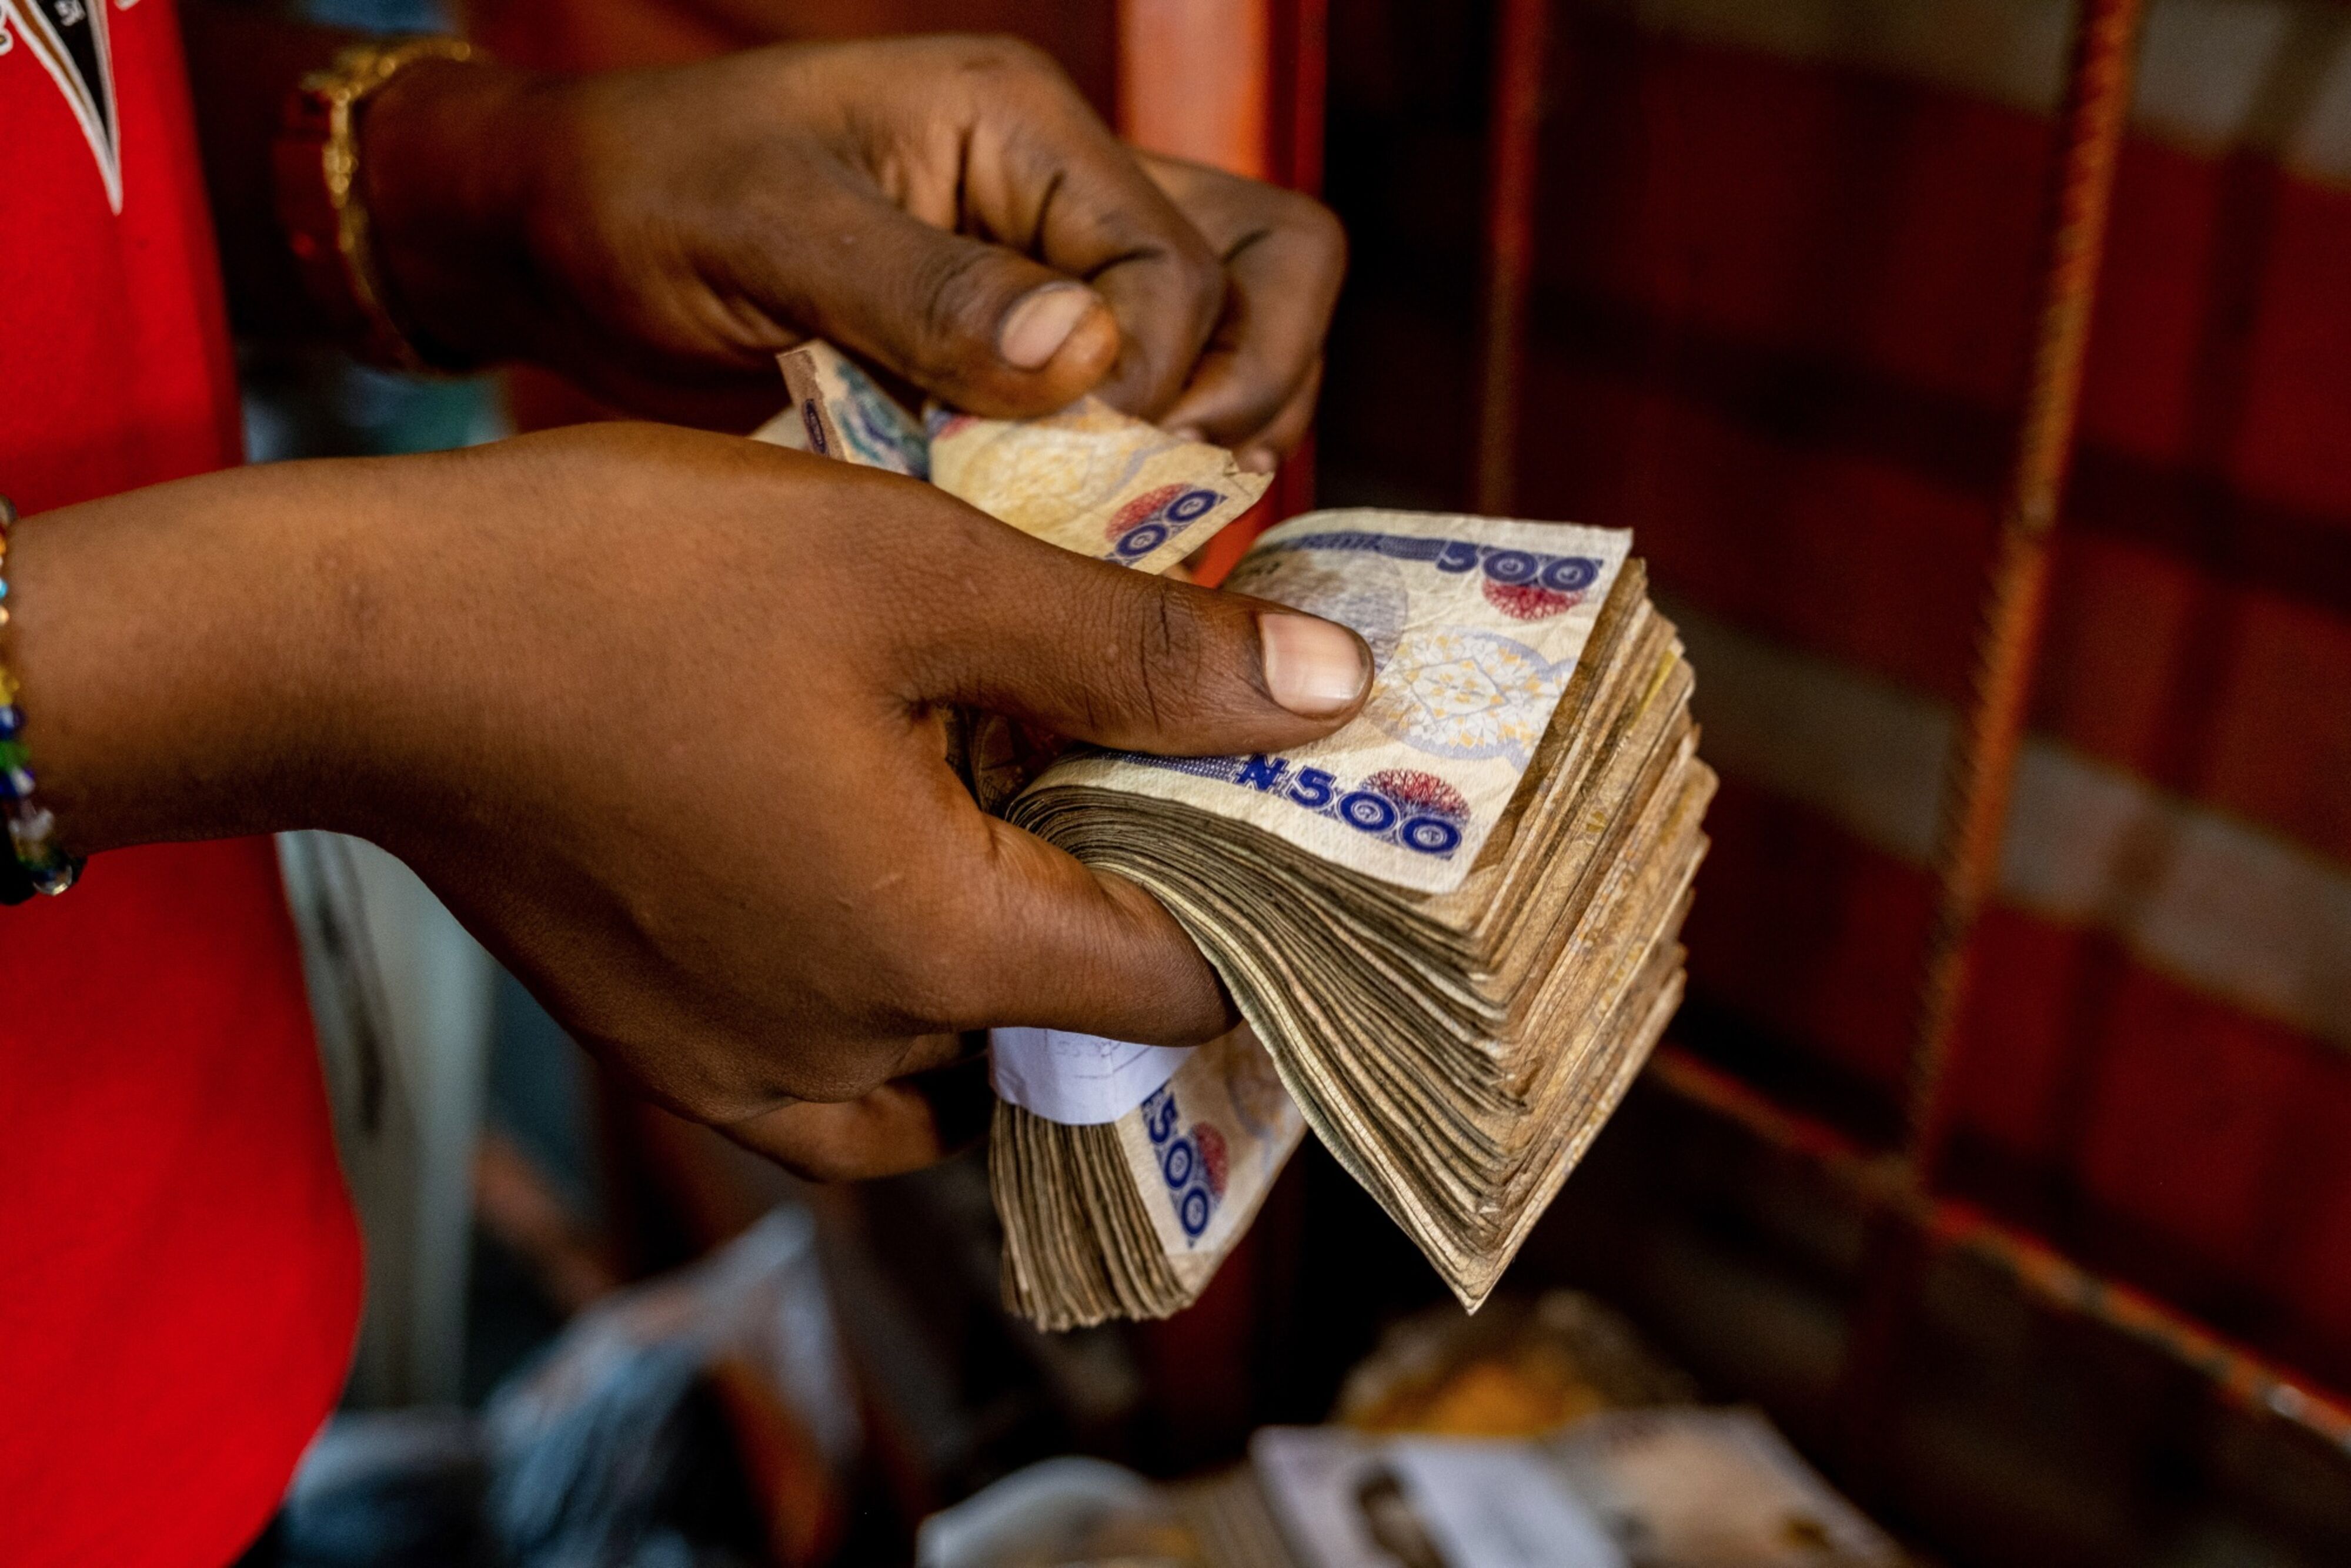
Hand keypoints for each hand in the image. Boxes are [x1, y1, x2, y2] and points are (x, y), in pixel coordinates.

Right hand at [9, 426, 1369, 1177]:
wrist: (358, 645)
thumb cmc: (634, 581)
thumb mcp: (922, 569)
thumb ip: (1138, 648)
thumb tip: (1334, 689)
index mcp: (942, 950)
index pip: (1188, 984)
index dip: (1262, 895)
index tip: (1281, 806)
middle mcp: (857, 1055)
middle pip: (1076, 1024)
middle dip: (1137, 910)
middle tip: (1152, 778)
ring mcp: (750, 1072)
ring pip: (963, 1058)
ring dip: (1015, 958)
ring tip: (1017, 817)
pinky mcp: (670, 1051)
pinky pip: (844, 1082)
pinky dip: (901, 1005)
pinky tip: (888, 877)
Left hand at [361, 36, 1343, 441]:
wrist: (556, 230)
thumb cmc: (638, 197)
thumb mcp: (767, 231)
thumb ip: (926, 293)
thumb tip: (1090, 364)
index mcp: (1018, 124)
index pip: (1185, 263)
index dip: (1164, 380)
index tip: (1082, 463)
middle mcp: (1064, 181)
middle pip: (1270, 270)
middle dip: (1250, 388)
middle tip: (1166, 489)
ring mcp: (1052, 261)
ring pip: (1231, 333)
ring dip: (1209, 433)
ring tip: (1126, 518)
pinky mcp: (1019, 341)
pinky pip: (1144, 393)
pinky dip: (1139, 463)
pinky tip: (1077, 528)